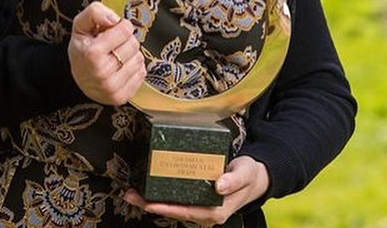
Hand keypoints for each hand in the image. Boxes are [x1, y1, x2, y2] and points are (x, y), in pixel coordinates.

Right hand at [68, 2, 145, 105]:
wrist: (77, 79)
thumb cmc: (82, 49)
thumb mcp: (81, 25)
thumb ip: (95, 12)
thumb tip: (115, 19)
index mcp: (92, 53)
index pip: (125, 29)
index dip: (120, 26)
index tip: (111, 31)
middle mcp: (102, 72)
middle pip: (133, 44)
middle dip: (125, 40)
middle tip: (113, 45)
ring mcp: (112, 87)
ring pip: (139, 59)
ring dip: (130, 55)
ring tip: (116, 57)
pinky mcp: (121, 97)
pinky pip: (142, 73)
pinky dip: (133, 68)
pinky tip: (120, 68)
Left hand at [123, 156, 269, 226]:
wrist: (254, 177)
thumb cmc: (249, 174)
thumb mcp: (245, 173)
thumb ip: (234, 179)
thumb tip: (218, 185)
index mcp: (216, 210)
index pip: (187, 211)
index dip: (167, 208)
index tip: (150, 204)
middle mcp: (206, 213)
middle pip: (175, 211)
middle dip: (151, 205)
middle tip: (131, 195)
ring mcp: (201, 208)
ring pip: (174, 207)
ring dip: (153, 201)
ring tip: (132, 193)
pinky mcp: (198, 201)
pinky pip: (178, 200)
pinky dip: (162, 196)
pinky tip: (149, 189)